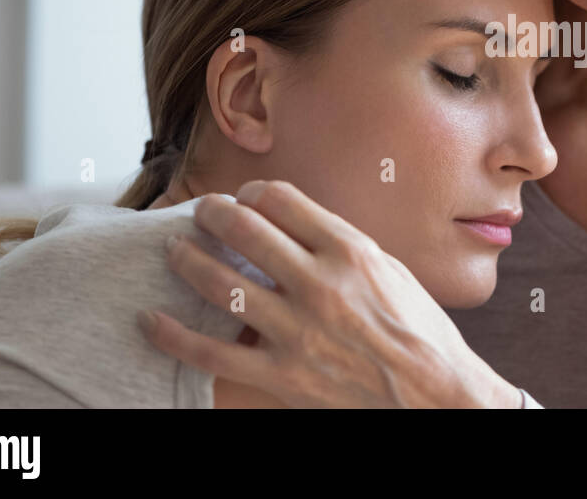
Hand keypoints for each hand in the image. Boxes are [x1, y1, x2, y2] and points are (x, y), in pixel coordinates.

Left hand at [141, 180, 520, 407]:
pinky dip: (173, 334)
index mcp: (351, 252)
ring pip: (221, 284)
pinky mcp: (282, 375)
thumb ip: (343, 247)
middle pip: (246, 231)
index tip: (247, 196)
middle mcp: (320, 285)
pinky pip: (212, 352)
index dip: (255, 191)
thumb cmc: (419, 332)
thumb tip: (298, 225)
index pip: (284, 201)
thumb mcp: (390, 271)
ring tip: (174, 250)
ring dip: (187, 259)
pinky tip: (151, 318)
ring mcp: (297, 331)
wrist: (434, 395)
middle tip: (202, 211)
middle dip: (213, 213)